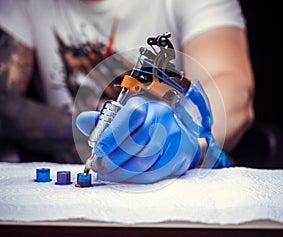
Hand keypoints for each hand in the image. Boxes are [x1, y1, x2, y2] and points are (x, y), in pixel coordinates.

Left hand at [76, 96, 199, 183]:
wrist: (176, 136)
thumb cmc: (143, 128)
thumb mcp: (123, 121)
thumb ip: (102, 122)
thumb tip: (83, 121)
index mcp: (144, 105)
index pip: (130, 115)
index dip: (112, 135)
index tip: (98, 150)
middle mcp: (161, 116)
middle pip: (138, 141)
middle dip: (115, 158)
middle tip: (100, 168)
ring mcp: (173, 135)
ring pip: (146, 158)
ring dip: (123, 171)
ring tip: (110, 175)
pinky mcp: (178, 153)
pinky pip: (155, 171)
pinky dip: (137, 178)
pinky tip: (126, 178)